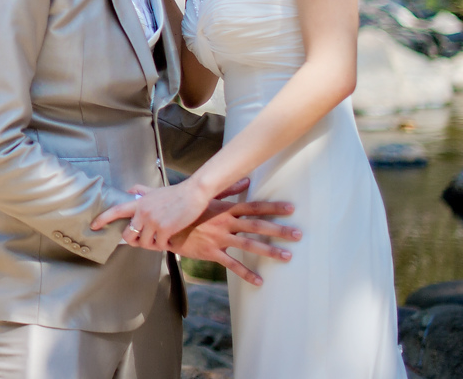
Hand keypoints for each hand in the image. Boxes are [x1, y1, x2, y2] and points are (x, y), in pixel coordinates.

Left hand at [90, 178, 211, 248]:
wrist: (193, 193)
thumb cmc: (175, 193)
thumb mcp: (154, 190)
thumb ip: (140, 190)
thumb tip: (129, 191)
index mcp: (139, 202)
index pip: (116, 210)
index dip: (103, 219)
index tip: (94, 226)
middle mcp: (143, 212)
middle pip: (128, 235)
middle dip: (134, 241)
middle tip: (143, 241)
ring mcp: (154, 221)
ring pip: (144, 243)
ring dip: (151, 245)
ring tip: (159, 240)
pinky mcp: (165, 228)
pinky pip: (159, 245)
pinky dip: (163, 246)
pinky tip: (168, 240)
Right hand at [168, 198, 299, 286]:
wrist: (163, 224)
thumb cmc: (185, 210)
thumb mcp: (205, 197)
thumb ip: (228, 189)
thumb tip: (246, 180)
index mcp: (224, 208)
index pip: (253, 206)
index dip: (272, 207)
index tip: (291, 208)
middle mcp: (225, 222)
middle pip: (257, 226)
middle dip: (279, 230)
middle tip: (299, 234)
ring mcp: (219, 238)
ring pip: (249, 245)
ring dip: (269, 250)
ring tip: (288, 256)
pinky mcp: (211, 252)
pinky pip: (232, 265)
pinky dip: (246, 274)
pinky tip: (259, 282)